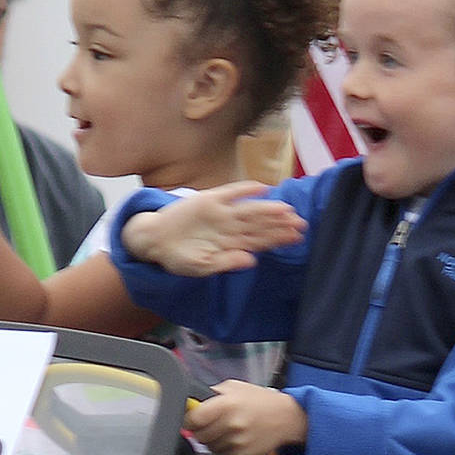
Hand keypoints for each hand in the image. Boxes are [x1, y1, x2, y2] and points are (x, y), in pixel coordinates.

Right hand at [119, 182, 304, 274]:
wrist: (153, 240)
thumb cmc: (179, 257)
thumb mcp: (202, 266)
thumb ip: (226, 263)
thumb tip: (252, 261)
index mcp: (231, 243)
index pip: (260, 240)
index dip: (278, 238)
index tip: (297, 237)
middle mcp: (230, 226)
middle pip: (260, 224)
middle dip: (280, 224)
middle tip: (301, 224)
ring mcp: (220, 212)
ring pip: (250, 210)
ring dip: (269, 209)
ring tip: (288, 210)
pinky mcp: (208, 200)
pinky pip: (230, 193)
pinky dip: (245, 189)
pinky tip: (263, 187)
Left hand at [187, 382, 306, 454]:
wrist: (287, 418)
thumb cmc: (261, 401)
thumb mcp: (236, 387)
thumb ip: (213, 393)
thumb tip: (195, 402)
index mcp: (226, 404)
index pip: (193, 419)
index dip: (189, 420)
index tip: (192, 420)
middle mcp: (231, 424)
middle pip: (199, 436)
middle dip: (202, 430)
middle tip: (210, 424)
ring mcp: (237, 441)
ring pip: (210, 447)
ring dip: (213, 440)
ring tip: (225, 431)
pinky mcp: (243, 454)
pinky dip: (225, 448)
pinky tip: (235, 438)